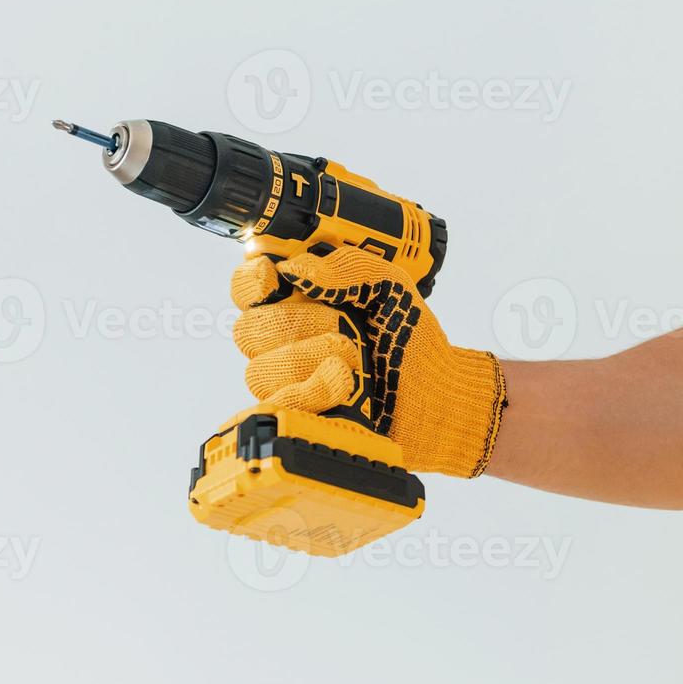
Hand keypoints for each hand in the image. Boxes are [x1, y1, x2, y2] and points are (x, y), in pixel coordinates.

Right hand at [230, 246, 506, 477]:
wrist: (436, 394)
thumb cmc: (409, 341)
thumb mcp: (389, 286)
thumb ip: (348, 266)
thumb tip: (296, 267)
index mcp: (296, 301)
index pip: (245, 287)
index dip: (251, 282)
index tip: (273, 278)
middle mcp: (282, 341)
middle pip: (249, 329)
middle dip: (298, 324)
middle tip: (344, 327)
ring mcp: (287, 382)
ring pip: (260, 370)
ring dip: (311, 360)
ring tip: (354, 362)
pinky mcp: (299, 417)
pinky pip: (278, 406)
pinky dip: (313, 393)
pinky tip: (344, 387)